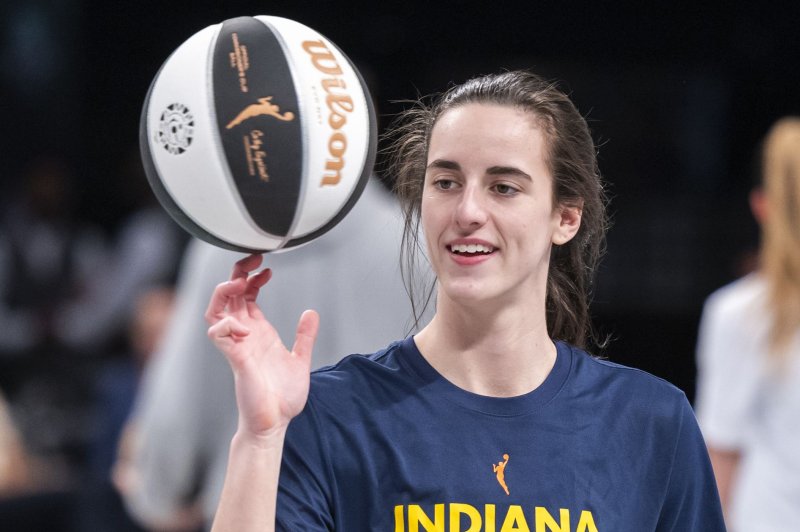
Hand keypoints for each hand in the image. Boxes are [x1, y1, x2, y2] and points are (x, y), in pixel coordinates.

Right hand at [205, 254, 318, 438]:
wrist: (276, 423)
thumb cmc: (283, 396)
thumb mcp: (299, 359)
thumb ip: (304, 336)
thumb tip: (311, 312)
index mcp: (258, 332)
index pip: (246, 297)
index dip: (252, 278)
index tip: (266, 267)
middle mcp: (244, 336)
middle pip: (228, 297)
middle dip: (236, 274)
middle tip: (252, 261)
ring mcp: (237, 346)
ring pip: (216, 311)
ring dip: (225, 293)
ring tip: (240, 283)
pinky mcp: (236, 360)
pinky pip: (218, 335)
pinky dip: (226, 324)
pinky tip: (244, 326)